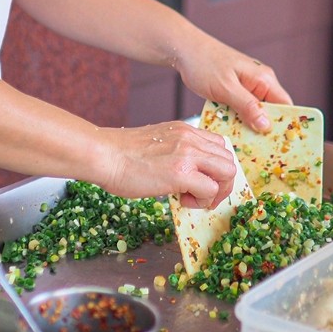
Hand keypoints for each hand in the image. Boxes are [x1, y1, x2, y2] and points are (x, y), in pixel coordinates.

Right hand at [93, 122, 236, 208]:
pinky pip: (210, 189)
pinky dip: (202, 201)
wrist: (103, 154)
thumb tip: (187, 174)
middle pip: (229, 160)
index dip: (216, 168)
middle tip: (201, 195)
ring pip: (227, 172)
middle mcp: (191, 138)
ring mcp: (188, 154)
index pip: (220, 146)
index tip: (203, 181)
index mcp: (186, 130)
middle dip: (221, 183)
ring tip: (192, 198)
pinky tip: (181, 199)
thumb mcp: (157, 142)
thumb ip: (176, 151)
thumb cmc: (121, 154)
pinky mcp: (181, 173)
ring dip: (215, 191)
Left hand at [173, 35, 292, 132]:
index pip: (285, 105)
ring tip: (244, 143)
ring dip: (249, 126)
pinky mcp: (235, 91)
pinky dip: (238, 119)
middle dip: (265, 129)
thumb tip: (266, 126)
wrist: (183, 50)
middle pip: (271, 112)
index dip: (285, 124)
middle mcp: (260, 83)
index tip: (281, 143)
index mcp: (264, 79)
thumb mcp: (226, 88)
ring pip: (255, 112)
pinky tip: (230, 130)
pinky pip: (242, 109)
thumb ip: (247, 106)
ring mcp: (247, 87)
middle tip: (259, 149)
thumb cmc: (204, 63)